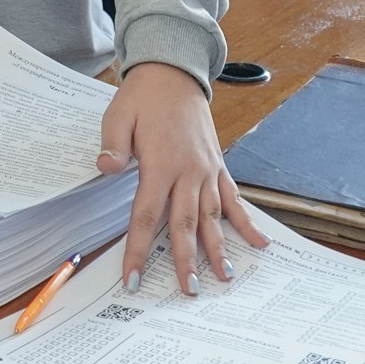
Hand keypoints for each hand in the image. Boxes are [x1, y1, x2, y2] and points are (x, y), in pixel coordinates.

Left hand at [99, 61, 267, 294]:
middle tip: (189, 290)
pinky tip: (260, 243)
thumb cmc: (142, 97)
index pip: (146, 216)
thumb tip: (104, 168)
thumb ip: (113, 144)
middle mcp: (187, 171)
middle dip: (186, 259)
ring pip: (212, 216)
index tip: (133, 279)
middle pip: (184, 223)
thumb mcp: (118, 115)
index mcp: (160, 163)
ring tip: (226, 277)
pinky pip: (233, 198)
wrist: (173, 72)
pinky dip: (246, 221)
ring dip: (219, 248)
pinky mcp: (217, 165)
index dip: (139, 249)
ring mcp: (206, 170)